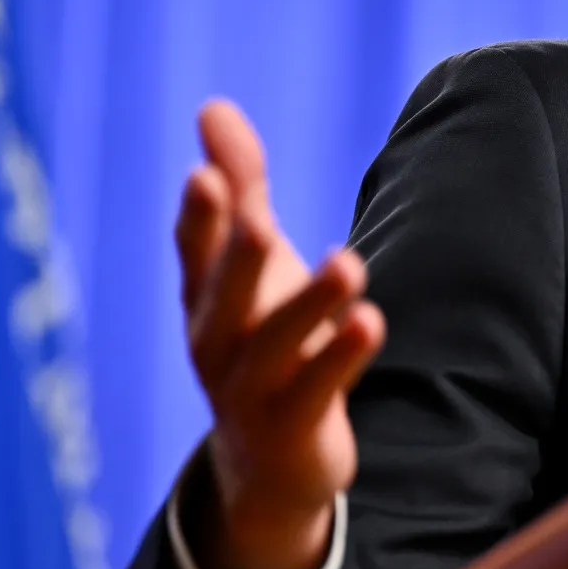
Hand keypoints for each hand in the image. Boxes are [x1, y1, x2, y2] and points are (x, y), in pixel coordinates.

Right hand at [175, 99, 385, 568]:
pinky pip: (314, 391)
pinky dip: (340, 358)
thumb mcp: (251, 264)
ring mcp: (248, 389)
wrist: (267, 462)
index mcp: (204, 297)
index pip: (195, 251)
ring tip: (349, 264)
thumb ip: (240, 186)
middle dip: (240, 260)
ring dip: (310, 304)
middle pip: (226, 296)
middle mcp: (216, 341)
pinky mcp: (290, 427)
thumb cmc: (260, 338)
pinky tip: (371, 320)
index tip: (204, 175)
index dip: (200, 218)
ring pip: (276, 344)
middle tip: (258, 221)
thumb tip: (212, 106)